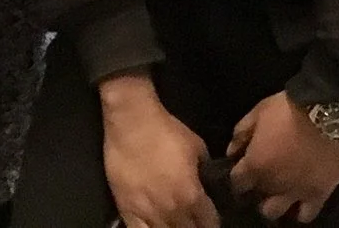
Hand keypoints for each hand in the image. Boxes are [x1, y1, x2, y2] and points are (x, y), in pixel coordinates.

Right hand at [98, 72, 218, 227]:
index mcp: (191, 196)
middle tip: (193, 221)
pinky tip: (154, 227)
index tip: (210, 218)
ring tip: (174, 225)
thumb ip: (205, 170)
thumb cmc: (165, 130)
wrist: (131, 120)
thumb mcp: (197, 146)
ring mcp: (147, 213)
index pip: (210, 224)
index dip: (212, 222)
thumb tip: (208, 182)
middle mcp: (171, 211)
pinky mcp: (126, 210)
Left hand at [228, 92, 338, 221]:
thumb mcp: (258, 112)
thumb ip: (241, 133)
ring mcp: (296, 192)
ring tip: (280, 194)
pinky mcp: (319, 194)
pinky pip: (307, 215)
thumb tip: (231, 152)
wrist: (326, 112)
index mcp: (255, 164)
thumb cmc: (288, 109)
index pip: (237, 182)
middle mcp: (272, 185)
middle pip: (256, 201)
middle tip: (264, 182)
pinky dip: (301, 211)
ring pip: (276, 212)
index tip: (242, 173)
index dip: (238, 178)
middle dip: (257, 194)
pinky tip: (301, 202)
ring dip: (275, 205)